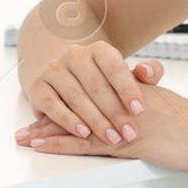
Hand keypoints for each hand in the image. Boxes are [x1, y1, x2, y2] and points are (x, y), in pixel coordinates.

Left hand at [15, 61, 187, 175]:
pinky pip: (85, 143)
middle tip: (25, 126)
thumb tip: (133, 107)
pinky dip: (60, 144)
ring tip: (23, 137)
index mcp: (128, 93)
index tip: (47, 110)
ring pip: (74, 125)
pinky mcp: (125, 142)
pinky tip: (41, 145)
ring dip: (46, 132)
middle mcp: (119, 103)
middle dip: (49, 118)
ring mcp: (120, 122)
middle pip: (75, 108)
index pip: (88, 96)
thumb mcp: (165, 105)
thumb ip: (145, 100)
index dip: (66, 103)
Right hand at [24, 41, 163, 147]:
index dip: (128, 89)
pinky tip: (83, 133)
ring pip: (76, 96)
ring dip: (95, 120)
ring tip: (111, 137)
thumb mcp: (128, 77)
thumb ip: (148, 73)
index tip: (139, 110)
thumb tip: (149, 72)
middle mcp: (74, 55)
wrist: (69, 82)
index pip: (114, 67)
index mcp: (98, 50)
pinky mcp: (38, 87)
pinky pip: (53, 105)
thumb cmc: (105, 83)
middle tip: (129, 132)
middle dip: (115, 112)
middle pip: (96, 85)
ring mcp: (54, 69)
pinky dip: (68, 121)